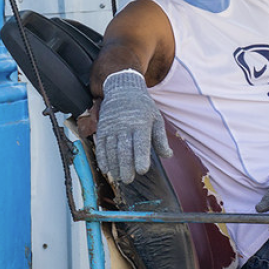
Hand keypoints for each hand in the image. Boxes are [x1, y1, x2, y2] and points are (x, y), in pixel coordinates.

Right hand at [94, 70, 171, 184]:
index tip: (141, 170)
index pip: (140, 143)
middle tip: (128, 179)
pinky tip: (106, 168)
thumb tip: (168, 156)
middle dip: (125, 166)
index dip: (140, 157)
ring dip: (113, 165)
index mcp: (141, 124)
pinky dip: (102, 158)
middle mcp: (125, 126)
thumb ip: (161, 139)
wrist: (122, 88)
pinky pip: (101, 145)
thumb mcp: (156, 118)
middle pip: (123, 149)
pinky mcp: (102, 128)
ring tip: (118, 177)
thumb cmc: (142, 106)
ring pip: (111, 149)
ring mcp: (112, 127)